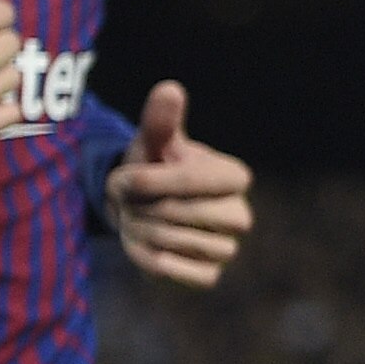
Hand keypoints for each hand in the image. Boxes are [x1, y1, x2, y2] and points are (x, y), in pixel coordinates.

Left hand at [108, 81, 254, 287]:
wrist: (140, 207)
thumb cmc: (151, 167)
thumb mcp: (152, 142)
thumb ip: (160, 120)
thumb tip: (170, 89)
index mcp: (232, 176)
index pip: (197, 181)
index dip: (154, 181)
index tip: (126, 177)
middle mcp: (238, 213)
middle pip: (182, 213)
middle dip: (142, 206)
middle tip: (127, 199)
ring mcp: (226, 247)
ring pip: (178, 243)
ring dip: (143, 231)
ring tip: (136, 218)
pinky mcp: (209, 274)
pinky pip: (186, 274)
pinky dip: (157, 262)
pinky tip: (146, 247)